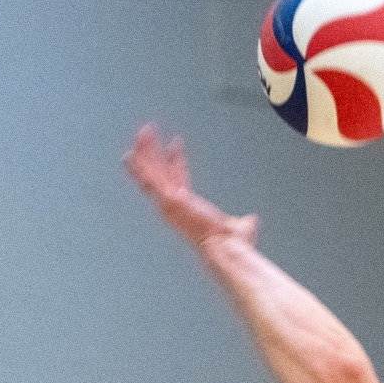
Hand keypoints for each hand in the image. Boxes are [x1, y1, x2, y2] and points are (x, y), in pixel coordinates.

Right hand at [123, 124, 257, 250]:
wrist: (226, 249)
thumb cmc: (232, 243)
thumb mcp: (239, 227)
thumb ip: (244, 222)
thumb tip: (251, 221)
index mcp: (189, 207)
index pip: (179, 179)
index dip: (177, 161)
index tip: (176, 143)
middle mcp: (175, 205)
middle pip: (160, 173)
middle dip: (153, 153)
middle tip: (147, 134)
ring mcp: (169, 203)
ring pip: (152, 173)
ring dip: (146, 153)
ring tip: (142, 133)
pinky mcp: (169, 201)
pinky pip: (151, 179)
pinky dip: (141, 166)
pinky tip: (132, 154)